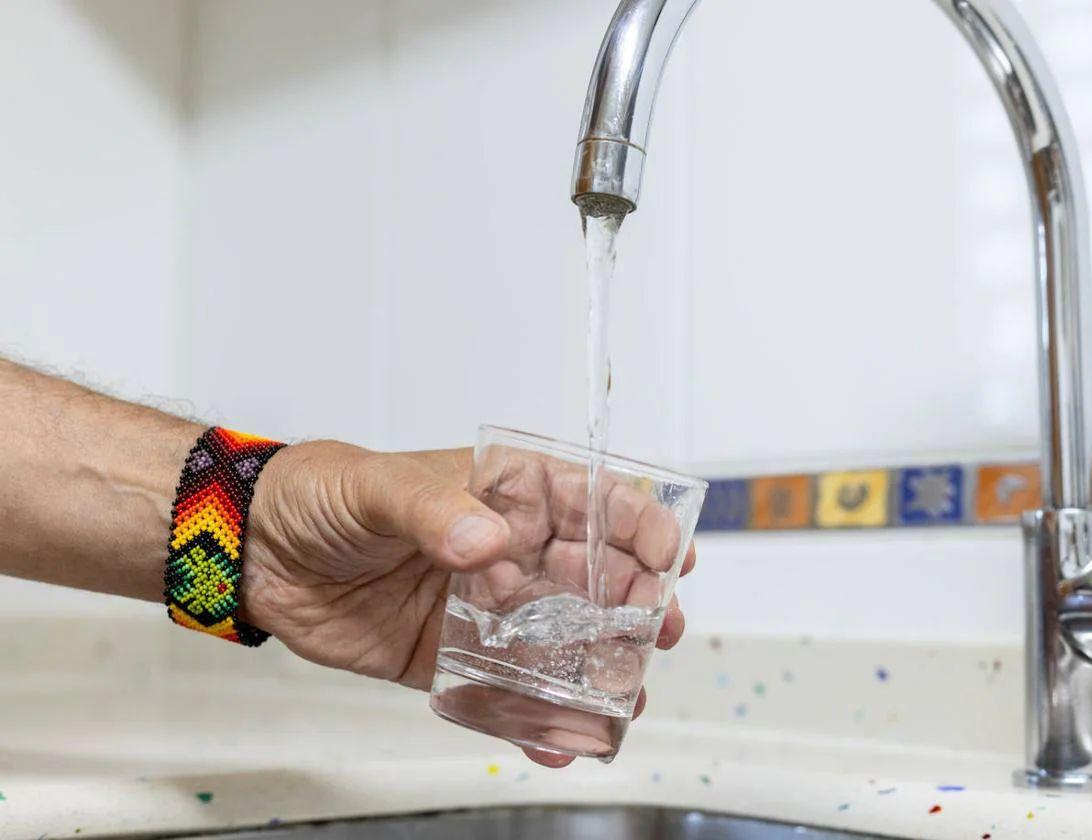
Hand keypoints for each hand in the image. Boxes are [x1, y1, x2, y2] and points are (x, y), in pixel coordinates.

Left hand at [240, 440, 694, 767]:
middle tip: (661, 629)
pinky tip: (558, 740)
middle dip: (636, 603)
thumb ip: (433, 511)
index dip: (637, 524)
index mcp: (500, 494)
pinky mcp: (448, 658)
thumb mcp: (376, 486)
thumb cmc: (319, 493)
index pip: (587, 501)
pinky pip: (501, 691)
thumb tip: (487, 540)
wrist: (255, 552)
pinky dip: (531, 718)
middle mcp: (503, 550)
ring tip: (624, 693)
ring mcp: (481, 608)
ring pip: (557, 640)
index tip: (673, 552)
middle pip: (591, 577)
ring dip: (597, 666)